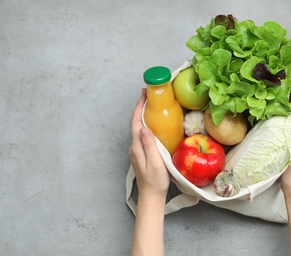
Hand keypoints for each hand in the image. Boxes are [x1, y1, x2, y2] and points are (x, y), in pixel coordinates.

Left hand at [129, 88, 169, 202]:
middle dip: (141, 107)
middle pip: (135, 122)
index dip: (139, 107)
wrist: (151, 196)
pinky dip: (146, 124)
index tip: (144, 94)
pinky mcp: (141, 153)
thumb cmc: (155, 181)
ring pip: (138, 128)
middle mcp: (134, 146)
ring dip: (143, 115)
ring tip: (152, 105)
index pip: (136, 122)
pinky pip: (142, 134)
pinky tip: (154, 124)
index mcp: (137, 146)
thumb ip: (149, 146)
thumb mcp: (155, 163)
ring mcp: (137, 150)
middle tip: (149, 95)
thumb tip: (144, 128)